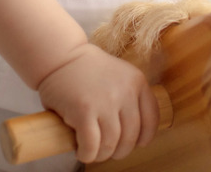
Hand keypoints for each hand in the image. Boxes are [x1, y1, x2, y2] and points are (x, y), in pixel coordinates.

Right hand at [36, 43, 158, 162]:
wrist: (59, 56)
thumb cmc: (86, 70)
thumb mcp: (119, 75)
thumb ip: (130, 96)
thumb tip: (136, 133)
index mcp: (136, 81)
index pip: (151, 118)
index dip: (144, 137)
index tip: (136, 143)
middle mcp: (125, 91)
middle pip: (130, 136)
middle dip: (120, 150)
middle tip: (108, 150)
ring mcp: (105, 102)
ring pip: (111, 144)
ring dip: (102, 154)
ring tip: (93, 152)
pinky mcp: (84, 111)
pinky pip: (92, 145)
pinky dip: (88, 154)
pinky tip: (82, 152)